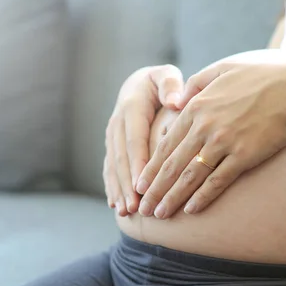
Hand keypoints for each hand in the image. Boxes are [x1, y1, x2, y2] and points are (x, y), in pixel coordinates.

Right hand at [103, 64, 183, 215]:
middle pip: (122, 157)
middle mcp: (117, 123)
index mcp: (132, 107)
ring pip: (113, 166)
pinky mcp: (111, 145)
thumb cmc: (162, 82)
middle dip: (127, 184)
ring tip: (127, 210)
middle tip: (136, 206)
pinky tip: (116, 205)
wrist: (139, 83)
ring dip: (119, 189)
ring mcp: (112, 136)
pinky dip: (112, 186)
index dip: (138, 163)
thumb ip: (171, 85)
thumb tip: (175, 102)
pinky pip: (109, 168)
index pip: (135, 139)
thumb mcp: (166, 75)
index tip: (143, 184)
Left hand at [135, 57, 285, 217]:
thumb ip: (198, 82)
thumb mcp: (224, 67)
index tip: (141, 184)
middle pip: (172, 164)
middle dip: (155, 189)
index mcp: (197, 106)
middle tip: (143, 208)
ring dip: (172, 198)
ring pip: (190, 176)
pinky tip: (191, 210)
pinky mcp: (244, 156)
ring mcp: (223, 142)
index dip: (151, 167)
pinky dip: (202, 197)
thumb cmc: (263, 74)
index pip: (167, 143)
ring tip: (161, 215)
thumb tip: (180, 98)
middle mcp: (205, 127)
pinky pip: (218, 181)